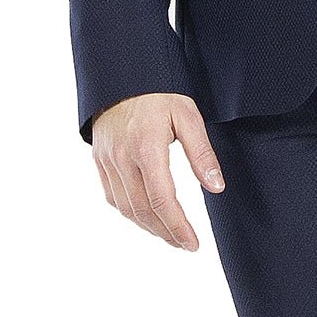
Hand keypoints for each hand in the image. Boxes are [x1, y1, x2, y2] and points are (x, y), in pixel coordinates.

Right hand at [91, 93, 225, 249]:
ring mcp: (108, 161)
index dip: (178, 227)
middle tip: (185, 244)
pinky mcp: (100, 160)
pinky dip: (130, 212)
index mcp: (146, 147)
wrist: (124, 73)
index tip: (193, 243)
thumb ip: (201, 153)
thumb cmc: (159, 91)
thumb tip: (216, 187)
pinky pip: (113, 197)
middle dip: (166, 233)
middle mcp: (123, 159)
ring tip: (169, 234)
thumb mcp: (187, 115)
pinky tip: (145, 215)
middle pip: (143, 211)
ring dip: (148, 227)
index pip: (162, 200)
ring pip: (126, 208)